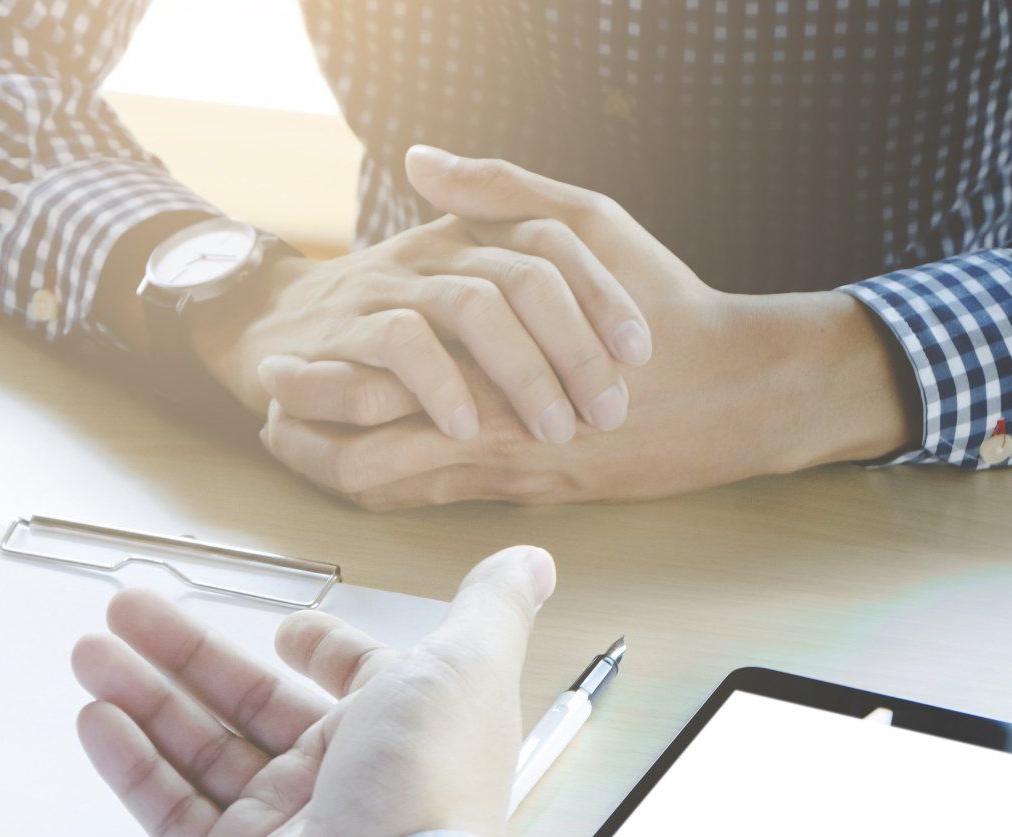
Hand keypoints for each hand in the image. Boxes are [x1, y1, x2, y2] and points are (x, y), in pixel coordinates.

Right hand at [72, 546, 553, 836]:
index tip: (285, 627)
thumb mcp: (467, 667)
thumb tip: (531, 561)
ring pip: (198, 749)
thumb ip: (489, 608)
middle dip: (185, 653)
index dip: (320, 649)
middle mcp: (339, 781)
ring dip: (143, 696)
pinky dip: (131, 764)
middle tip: (127, 612)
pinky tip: (98, 719)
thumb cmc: (430, 792)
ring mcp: (282, 830)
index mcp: (394, 730)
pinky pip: (170, 811)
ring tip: (91, 652)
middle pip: (248, 702)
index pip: (348, 680)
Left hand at [258, 147, 919, 508]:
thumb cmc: (665, 302)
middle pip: (363, 461)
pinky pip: (436, 502)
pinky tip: (369, 459)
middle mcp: (490, 428)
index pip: (370, 390)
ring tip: (301, 443)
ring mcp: (507, 471)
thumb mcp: (588, 223)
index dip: (309, 389)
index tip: (274, 369)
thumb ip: (498, 191)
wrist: (740, 395)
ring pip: (394, 494)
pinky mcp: (528, 494)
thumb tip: (422, 159)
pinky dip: (391, 485)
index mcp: (491, 362)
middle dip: (304, 447)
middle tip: (270, 418)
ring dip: (340, 472)